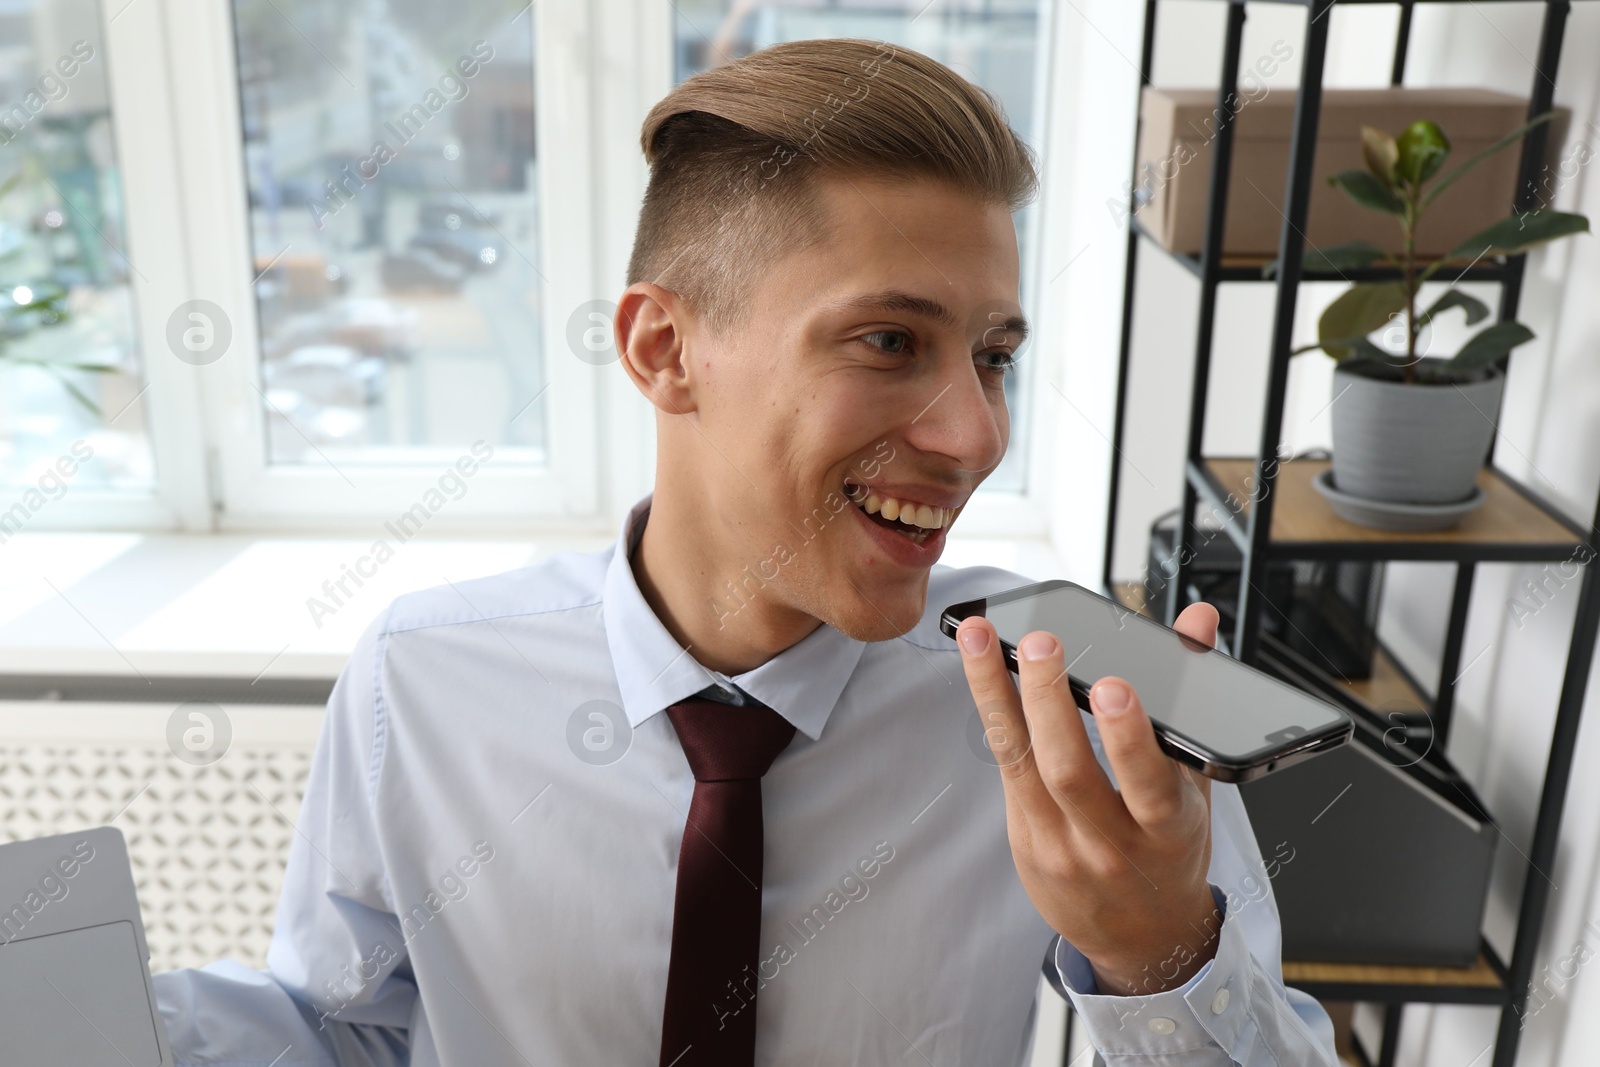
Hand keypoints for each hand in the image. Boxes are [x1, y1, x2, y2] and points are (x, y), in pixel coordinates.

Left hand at [956, 602, 1224, 995]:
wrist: (1143, 937)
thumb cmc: (1171, 850)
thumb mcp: (1198, 787)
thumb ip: (1191, 698)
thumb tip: (1197, 620)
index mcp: (1168, 830)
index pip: (1148, 786)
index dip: (1127, 737)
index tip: (1111, 685)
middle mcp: (1110, 843)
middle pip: (1069, 771)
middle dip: (1051, 701)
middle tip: (1042, 641)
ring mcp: (1060, 845)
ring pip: (1022, 764)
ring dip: (997, 693)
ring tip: (982, 639)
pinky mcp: (1025, 840)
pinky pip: (1006, 769)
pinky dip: (994, 714)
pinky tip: (982, 671)